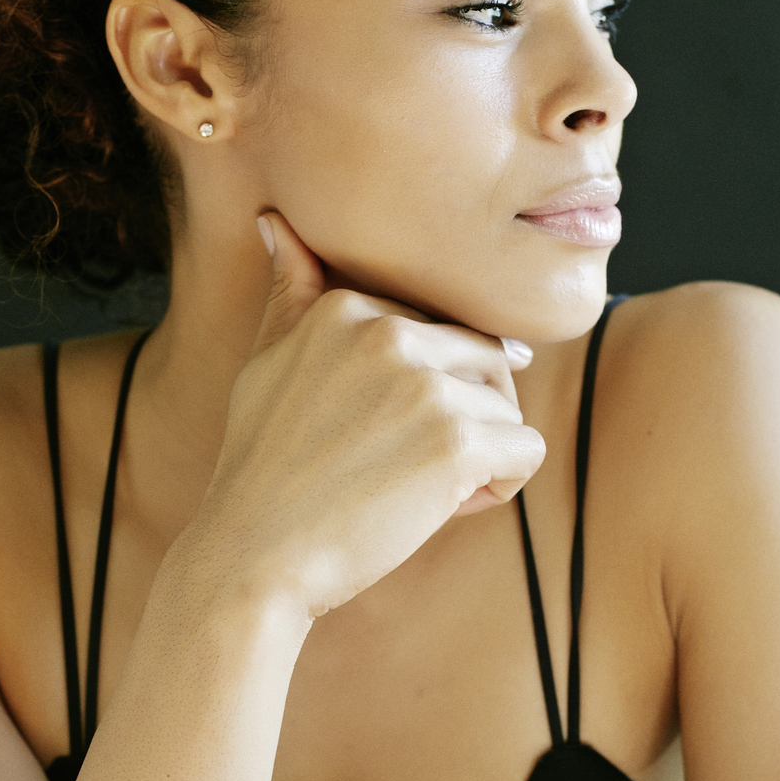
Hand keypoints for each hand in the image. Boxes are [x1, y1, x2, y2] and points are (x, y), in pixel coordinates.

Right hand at [192, 212, 546, 618]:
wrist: (253, 558)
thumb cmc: (261, 471)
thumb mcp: (266, 364)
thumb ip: (291, 293)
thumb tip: (276, 222)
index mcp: (347, 308)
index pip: (440, 332)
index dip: (423, 394)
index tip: (373, 437)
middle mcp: (389, 333)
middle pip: (485, 362)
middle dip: (462, 420)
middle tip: (398, 469)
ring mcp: (426, 385)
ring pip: (507, 410)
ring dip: (479, 457)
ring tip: (413, 490)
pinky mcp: (457, 441)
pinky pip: (526, 452)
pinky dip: (499, 488)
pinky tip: (441, 508)